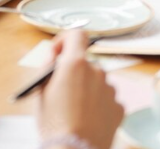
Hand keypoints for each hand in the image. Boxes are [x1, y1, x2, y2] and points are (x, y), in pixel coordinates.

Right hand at [37, 30, 123, 148]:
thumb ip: (49, 67)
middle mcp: (97, 71)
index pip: (77, 34)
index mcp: (75, 63)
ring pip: (97, 81)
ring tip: (74, 110)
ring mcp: (110, 90)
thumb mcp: (41, 91)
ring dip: (87, 89)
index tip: (59, 52)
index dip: (66, 40)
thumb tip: (55, 56)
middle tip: (62, 90)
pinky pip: (106, 99)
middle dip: (74, 72)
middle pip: (85, 62)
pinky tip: (87, 119)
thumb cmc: (54, 124)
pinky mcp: (118, 107)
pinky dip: (97, 105)